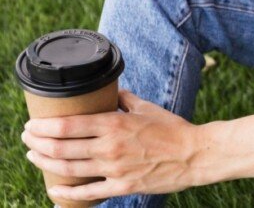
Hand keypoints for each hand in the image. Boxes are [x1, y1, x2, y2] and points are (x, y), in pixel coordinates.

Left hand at [21, 90, 200, 202]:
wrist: (194, 155)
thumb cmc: (173, 129)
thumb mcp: (147, 108)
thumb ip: (125, 100)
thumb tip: (112, 92)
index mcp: (115, 123)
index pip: (69, 125)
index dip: (44, 126)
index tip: (32, 124)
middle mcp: (110, 146)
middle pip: (61, 147)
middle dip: (37, 142)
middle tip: (27, 138)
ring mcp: (114, 168)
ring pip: (68, 169)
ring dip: (45, 163)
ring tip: (33, 156)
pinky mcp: (121, 186)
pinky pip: (87, 193)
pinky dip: (66, 193)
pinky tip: (54, 189)